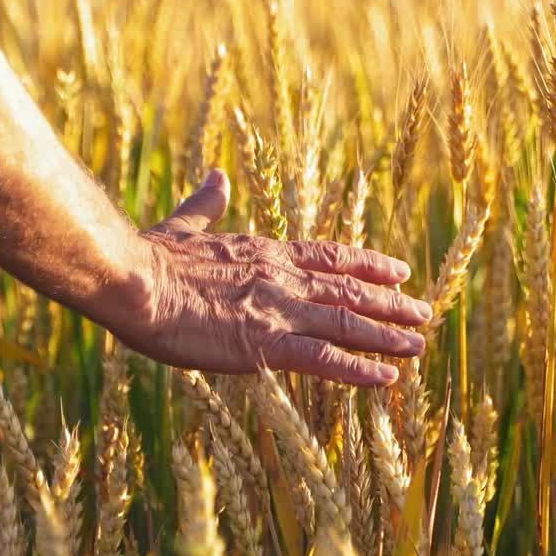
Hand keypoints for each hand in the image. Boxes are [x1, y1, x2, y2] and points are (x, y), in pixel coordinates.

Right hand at [119, 170, 429, 386]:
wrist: (132, 280)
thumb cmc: (145, 257)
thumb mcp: (181, 225)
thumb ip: (205, 205)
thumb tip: (217, 176)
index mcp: (263, 253)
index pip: (328, 256)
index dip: (366, 265)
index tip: (399, 271)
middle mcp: (280, 278)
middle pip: (348, 289)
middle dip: (389, 302)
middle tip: (423, 312)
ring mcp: (276, 310)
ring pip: (347, 322)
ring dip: (387, 334)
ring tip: (418, 344)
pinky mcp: (264, 345)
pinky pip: (324, 359)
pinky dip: (359, 369)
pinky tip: (388, 378)